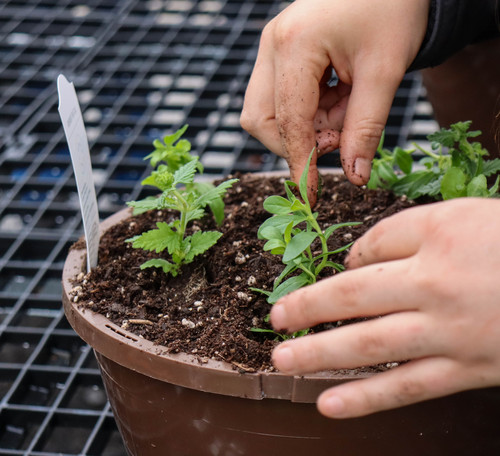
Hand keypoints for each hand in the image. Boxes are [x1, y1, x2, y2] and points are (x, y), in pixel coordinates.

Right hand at [241, 0, 428, 203]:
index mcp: (294, 45)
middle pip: (259, 119)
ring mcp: (271, 46)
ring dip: (305, 126)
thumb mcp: (385, 72)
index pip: (288, 121)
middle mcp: (271, 44)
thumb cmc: (394, 10)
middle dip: (296, 141)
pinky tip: (338, 95)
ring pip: (267, 111)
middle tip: (339, 134)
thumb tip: (353, 178)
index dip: (300, 163)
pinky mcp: (279, 51)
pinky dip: (307, 111)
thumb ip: (366, 128)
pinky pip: (280, 97)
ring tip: (346, 107)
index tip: (310, 197)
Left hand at [270, 198, 499, 417]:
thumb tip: (355, 259)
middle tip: (274, 319)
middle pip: (352, 296)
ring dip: (319, 354)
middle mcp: (434, 285)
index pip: (370, 248)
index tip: (339, 271)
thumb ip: (404, 232)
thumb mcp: (463, 215)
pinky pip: (408, 386)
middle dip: (306, 308)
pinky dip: (366, 398)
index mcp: (435, 237)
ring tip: (281, 361)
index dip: (348, 259)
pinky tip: (329, 404)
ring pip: (369, 345)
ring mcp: (448, 331)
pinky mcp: (467, 369)